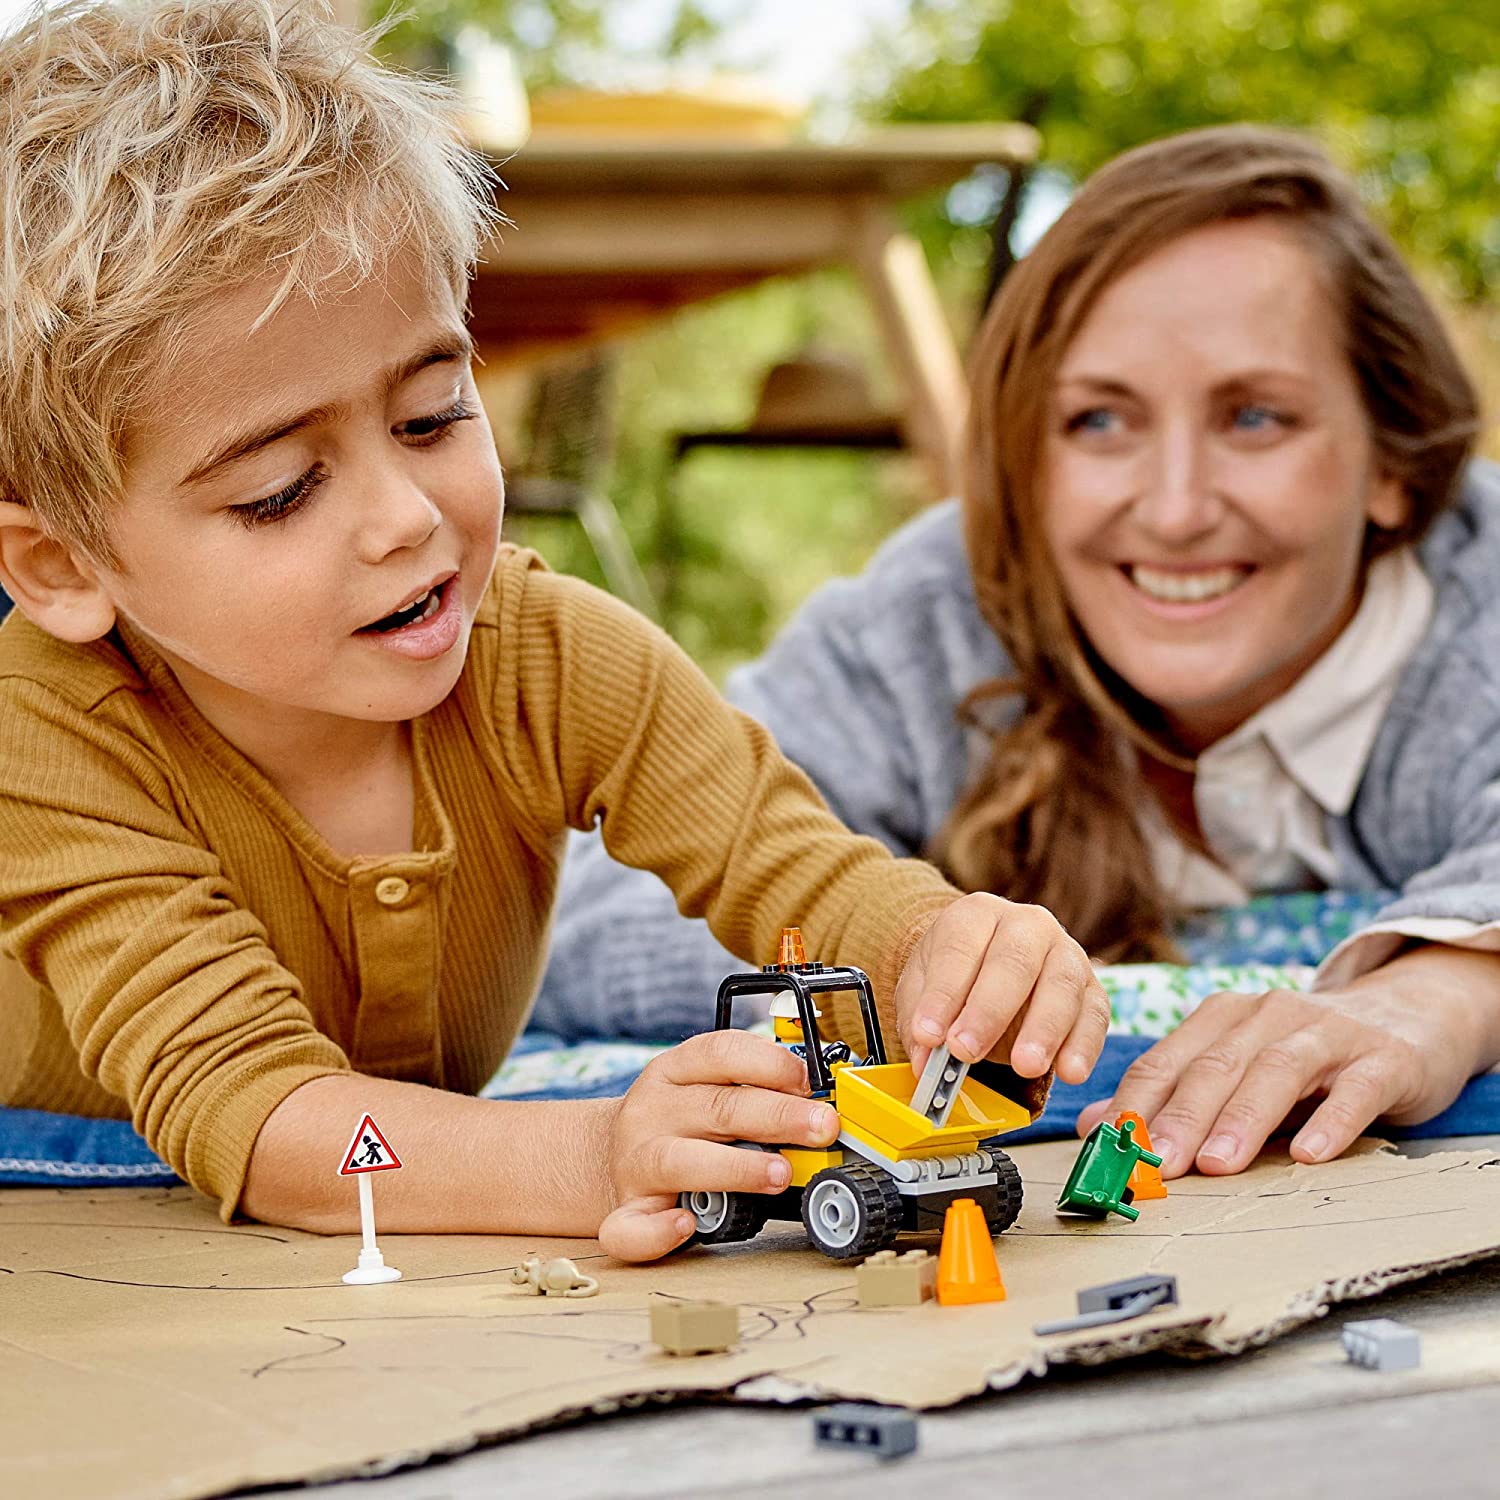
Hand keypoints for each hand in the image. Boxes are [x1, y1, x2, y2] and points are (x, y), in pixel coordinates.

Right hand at [596, 1029, 839, 1260]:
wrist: (600, 1154)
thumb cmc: (673, 1123)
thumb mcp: (700, 1087)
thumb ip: (747, 1089)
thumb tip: (814, 1102)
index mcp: (673, 1072)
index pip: (719, 1053)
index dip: (767, 1062)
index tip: (807, 1080)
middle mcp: (651, 1112)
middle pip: (715, 1107)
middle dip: (777, 1116)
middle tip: (822, 1127)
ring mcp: (635, 1162)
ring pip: (678, 1161)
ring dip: (734, 1168)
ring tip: (780, 1174)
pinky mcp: (625, 1211)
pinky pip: (631, 1226)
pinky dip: (656, 1231)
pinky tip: (686, 1225)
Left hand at [894, 892, 1109, 1083]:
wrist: (990, 974)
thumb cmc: (956, 977)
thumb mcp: (922, 990)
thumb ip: (919, 1022)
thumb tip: (925, 1061)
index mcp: (976, 914)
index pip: (959, 949)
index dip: (942, 994)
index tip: (928, 1035)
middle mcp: (1026, 925)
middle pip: (1014, 961)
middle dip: (988, 1011)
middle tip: (965, 1051)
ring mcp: (1065, 953)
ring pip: (1061, 986)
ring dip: (1044, 1030)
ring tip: (1024, 1066)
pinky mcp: (1091, 988)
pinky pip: (1094, 1015)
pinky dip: (1083, 1045)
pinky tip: (1069, 1072)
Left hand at [1075, 956, 1486, 1175]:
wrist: (1405, 1015)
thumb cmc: (1306, 1056)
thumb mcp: (1236, 1067)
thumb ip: (1171, 1096)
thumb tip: (1095, 1128)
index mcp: (1224, 1017)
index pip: (1167, 1061)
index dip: (1135, 1104)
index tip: (1109, 1149)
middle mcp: (1270, 1015)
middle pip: (1215, 1065)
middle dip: (1179, 1115)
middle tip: (1155, 1164)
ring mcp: (1328, 1034)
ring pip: (1276, 1071)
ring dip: (1241, 1118)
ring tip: (1215, 1163)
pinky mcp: (1383, 1059)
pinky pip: (1354, 1090)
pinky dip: (1330, 1121)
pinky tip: (1308, 1154)